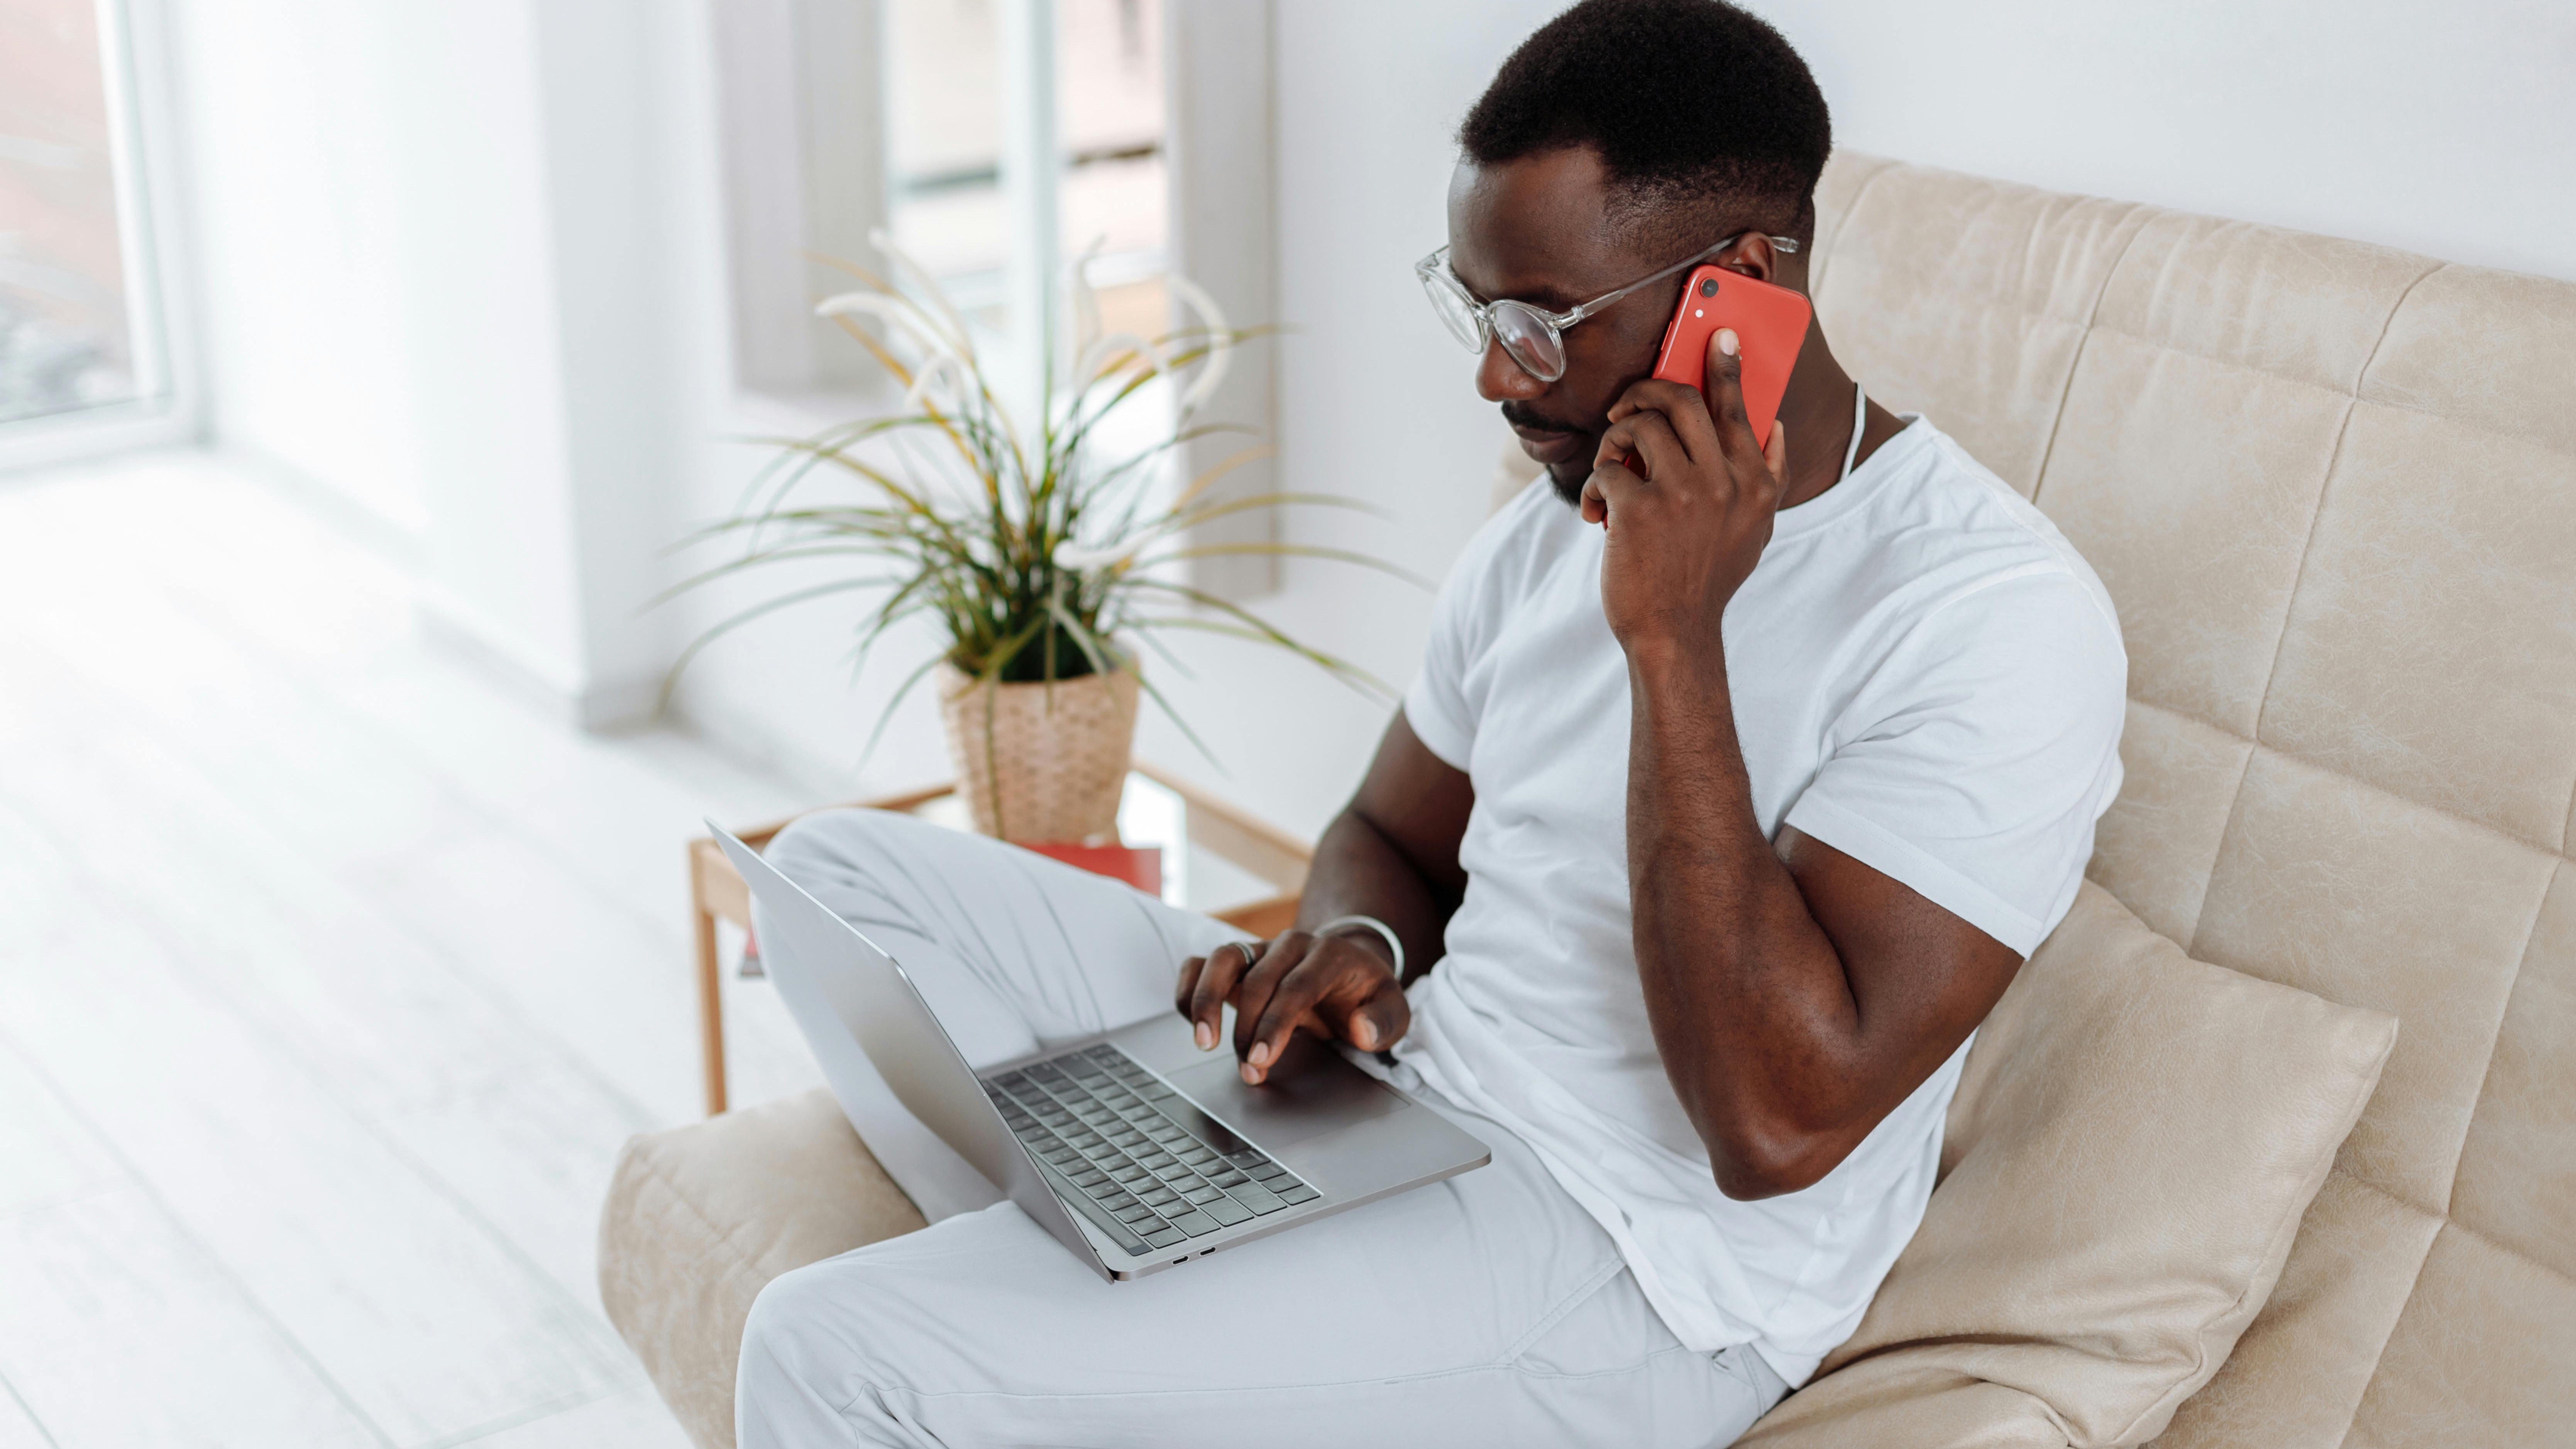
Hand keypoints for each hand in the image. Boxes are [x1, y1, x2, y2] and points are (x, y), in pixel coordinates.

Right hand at [1173, 929, 1409, 1084]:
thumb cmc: (1366, 995)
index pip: (1296, 987)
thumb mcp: (1393, 1009)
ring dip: (1206, 1000)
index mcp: (1329, 955)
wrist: (1351, 968)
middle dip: (1247, 1030)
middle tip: (1249, 1070)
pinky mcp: (1238, 961)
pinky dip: (1190, 989)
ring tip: (1203, 1042)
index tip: (1262, 1059)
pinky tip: (1193, 1023)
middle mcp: (1290, 946)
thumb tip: (1360, 1031)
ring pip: (1221, 959)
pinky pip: (1201, 964)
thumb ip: (1384, 1021)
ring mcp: (1260, 950)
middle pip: (1257, 980)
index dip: (1275, 1024)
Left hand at [1578, 327, 1788, 656]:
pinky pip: (1606, 468)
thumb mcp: (1754, 531)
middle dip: (1644, 390)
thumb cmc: (1706, 579)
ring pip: (1638, 427)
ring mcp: (1682, 493)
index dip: (1726, 368)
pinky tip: (1596, 515)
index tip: (1719, 335)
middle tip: (1624, 405)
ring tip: (1610, 472)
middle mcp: (1724, 482)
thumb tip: (1774, 426)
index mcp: (1754, 484)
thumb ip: (1767, 477)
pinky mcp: (1639, 508)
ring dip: (1614, 442)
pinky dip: (1593, 487)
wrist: (1674, 633)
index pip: (1739, 410)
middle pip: (1682, 401)